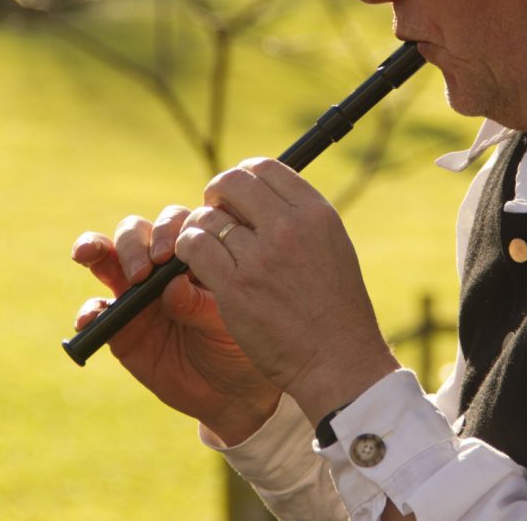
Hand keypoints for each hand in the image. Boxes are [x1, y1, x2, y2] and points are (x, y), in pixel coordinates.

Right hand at [72, 205, 280, 444]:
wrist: (229, 390)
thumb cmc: (238, 343)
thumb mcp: (228, 322)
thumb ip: (201, 303)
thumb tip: (172, 286)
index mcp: (195, 252)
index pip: (176, 223)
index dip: (167, 231)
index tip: (168, 255)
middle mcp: (162, 264)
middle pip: (137, 231)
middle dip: (134, 244)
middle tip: (143, 273)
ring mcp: (136, 291)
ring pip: (108, 256)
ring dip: (97, 251)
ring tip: (92, 259)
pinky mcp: (119, 324)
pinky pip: (95, 310)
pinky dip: (89, 311)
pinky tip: (89, 320)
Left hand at [175, 159, 398, 424]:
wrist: (337, 358)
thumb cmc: (336, 306)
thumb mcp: (332, 245)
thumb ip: (300, 217)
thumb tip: (263, 194)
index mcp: (315, 212)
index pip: (265, 168)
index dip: (243, 177)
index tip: (236, 196)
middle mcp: (288, 227)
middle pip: (232, 183)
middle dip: (216, 194)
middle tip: (215, 214)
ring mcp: (260, 256)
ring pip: (207, 217)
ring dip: (200, 228)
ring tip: (205, 247)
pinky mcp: (235, 286)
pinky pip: (194, 247)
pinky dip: (188, 249)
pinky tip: (194, 262)